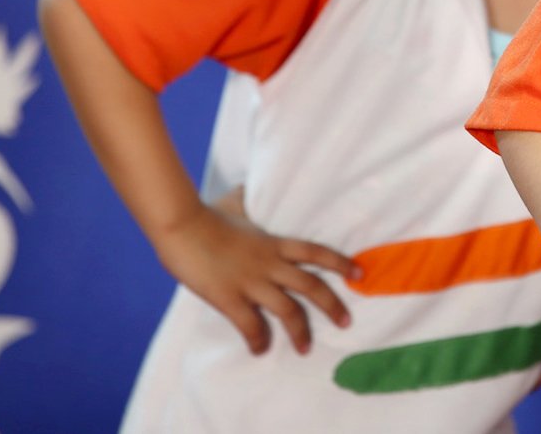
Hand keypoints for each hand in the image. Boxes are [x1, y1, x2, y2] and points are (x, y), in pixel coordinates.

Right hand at [152, 200, 360, 355]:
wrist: (181, 224)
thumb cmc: (207, 214)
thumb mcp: (236, 203)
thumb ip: (248, 204)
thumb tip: (246, 191)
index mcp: (274, 243)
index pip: (316, 252)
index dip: (340, 262)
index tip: (359, 273)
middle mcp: (269, 263)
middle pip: (311, 286)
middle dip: (332, 306)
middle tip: (346, 322)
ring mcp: (251, 282)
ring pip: (288, 311)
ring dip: (300, 332)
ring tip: (306, 348)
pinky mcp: (229, 297)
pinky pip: (251, 325)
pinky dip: (258, 340)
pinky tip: (260, 350)